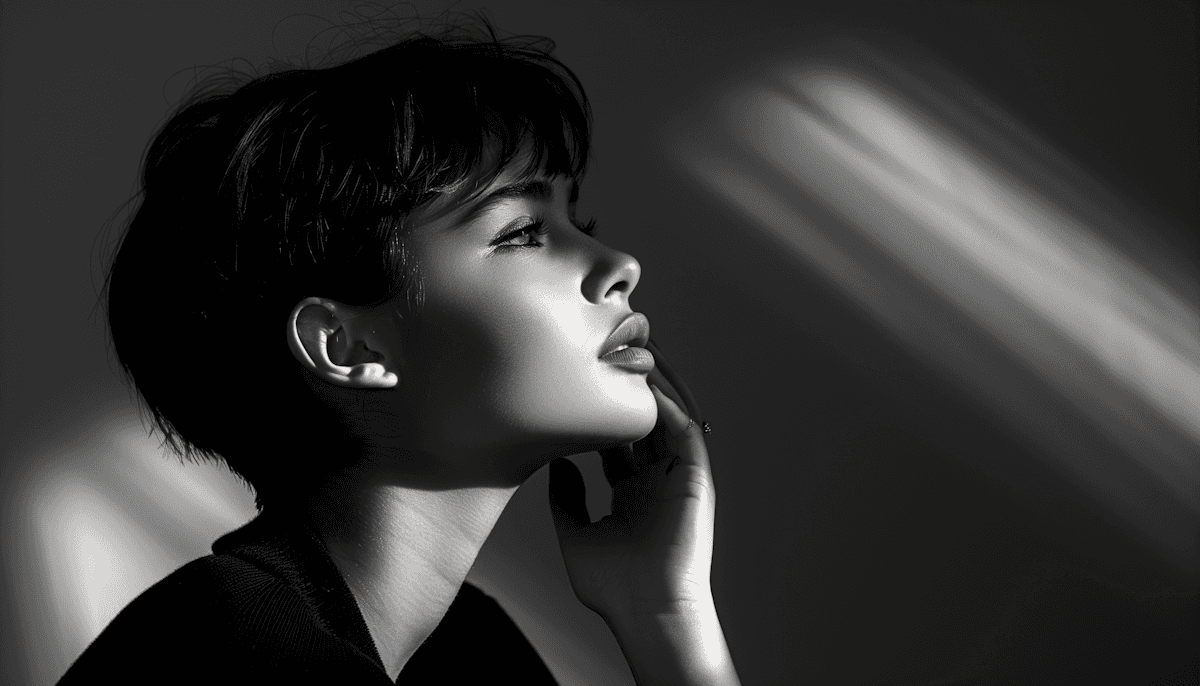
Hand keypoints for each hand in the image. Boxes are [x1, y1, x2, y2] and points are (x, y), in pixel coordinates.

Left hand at [548, 343, 738, 683]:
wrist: (647, 611)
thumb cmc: (612, 585)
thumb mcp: (574, 534)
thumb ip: (566, 498)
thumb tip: (555, 462)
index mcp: (630, 494)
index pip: (616, 441)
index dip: (600, 414)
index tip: (577, 388)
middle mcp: (655, 482)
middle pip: (643, 425)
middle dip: (628, 394)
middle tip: (608, 360)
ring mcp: (676, 479)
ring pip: (667, 422)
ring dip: (653, 392)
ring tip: (632, 359)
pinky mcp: (694, 480)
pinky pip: (686, 434)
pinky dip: (671, 409)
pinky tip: (649, 390)